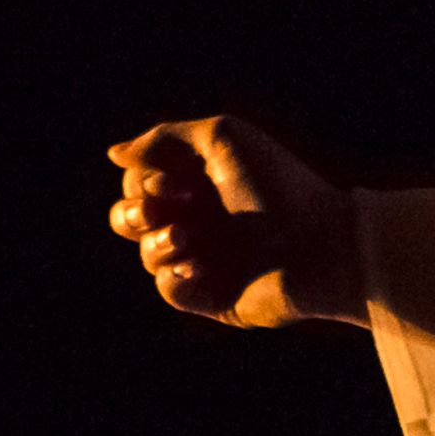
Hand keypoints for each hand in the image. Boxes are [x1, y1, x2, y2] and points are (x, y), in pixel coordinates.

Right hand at [105, 115, 362, 328]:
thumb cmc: (277, 186)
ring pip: (148, 254)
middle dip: (134, 214)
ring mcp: (206, 259)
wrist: (320, 244)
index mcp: (201, 181)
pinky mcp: (213, 296)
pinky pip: (169, 289)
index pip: (140, 182)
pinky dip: (175, 276)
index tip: (180, 181)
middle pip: (129, 218)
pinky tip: (199, 266)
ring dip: (158, 243)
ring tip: (188, 238)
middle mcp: (200, 218)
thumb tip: (114, 154)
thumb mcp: (222, 139)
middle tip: (159, 210)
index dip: (145, 181)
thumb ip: (164, 139)